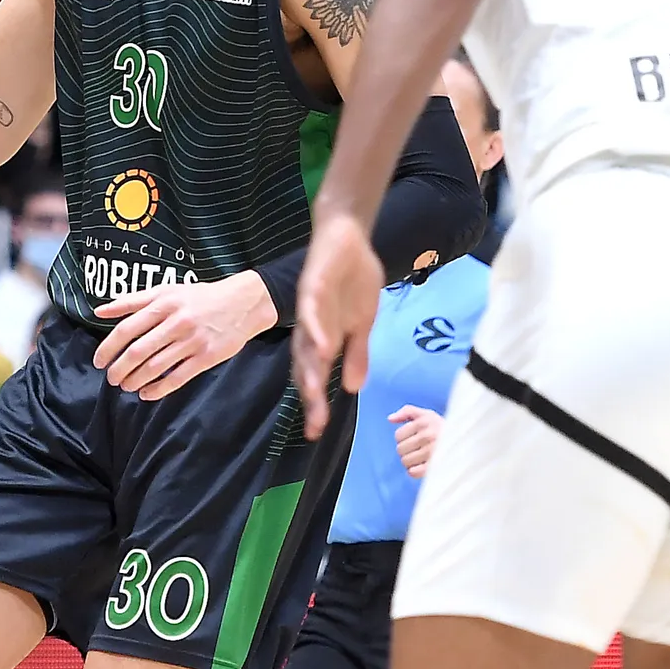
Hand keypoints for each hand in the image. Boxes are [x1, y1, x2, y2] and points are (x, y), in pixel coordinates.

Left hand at [93, 272, 276, 400]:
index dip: (108, 348)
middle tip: (111, 379)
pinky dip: (158, 389)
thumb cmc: (200, 297)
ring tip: (126, 386)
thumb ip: (131, 301)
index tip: (99, 361)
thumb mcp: (166, 291)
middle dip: (120, 369)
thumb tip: (99, 311)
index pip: (127, 329)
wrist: (243, 303)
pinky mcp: (206, 357)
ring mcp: (192, 341)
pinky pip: (177, 378)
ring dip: (135, 380)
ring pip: (156, 367)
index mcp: (163, 304)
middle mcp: (176, 322)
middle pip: (139, 351)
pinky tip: (147, 393)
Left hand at [292, 214, 382, 440]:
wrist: (348, 236)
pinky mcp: (313, 287)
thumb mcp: (363, 321)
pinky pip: (312, 311)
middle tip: (314, 425)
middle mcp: (312, 328)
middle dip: (311, 396)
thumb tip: (353, 388)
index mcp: (324, 338)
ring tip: (314, 395)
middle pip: (307, 366)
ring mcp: (310, 308)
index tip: (317, 432)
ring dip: (309, 369)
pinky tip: (324, 347)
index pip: (317, 376)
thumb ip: (357, 353)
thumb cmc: (354, 278)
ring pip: (306, 343)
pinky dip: (317, 329)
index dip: (316, 403)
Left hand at [391, 406, 442, 476]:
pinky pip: (413, 472)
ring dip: (410, 461)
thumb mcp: (427, 414)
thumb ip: (407, 411)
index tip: (414, 438)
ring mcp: (432, 452)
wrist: (466, 442)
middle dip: (406, 450)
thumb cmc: (441, 428)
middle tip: (418, 449)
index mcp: (424, 422)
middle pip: (400, 450)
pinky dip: (414, 471)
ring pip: (405, 462)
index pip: (398, 435)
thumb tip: (390, 419)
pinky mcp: (435, 466)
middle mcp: (428, 436)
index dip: (404, 438)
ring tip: (421, 457)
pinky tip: (422, 466)